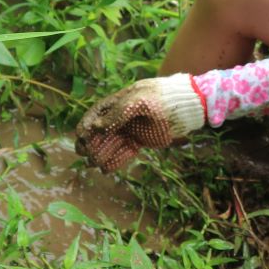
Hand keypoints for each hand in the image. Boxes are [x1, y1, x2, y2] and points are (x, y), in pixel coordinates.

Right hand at [75, 74, 203, 170]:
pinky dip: (115, 160)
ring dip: (101, 154)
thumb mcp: (139, 101)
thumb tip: (96, 127)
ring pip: (112, 143)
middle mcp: (123, 116)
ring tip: (94, 164)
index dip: (87, 124)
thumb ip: (118, 113)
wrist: (189, 108)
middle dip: (90, 143)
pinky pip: (125, 152)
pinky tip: (106, 169)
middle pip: (101, 131)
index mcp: (120, 101)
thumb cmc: (163, 99)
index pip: (97, 113)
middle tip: (83, 155)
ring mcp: (132, 129)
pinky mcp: (141, 141)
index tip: (79, 136)